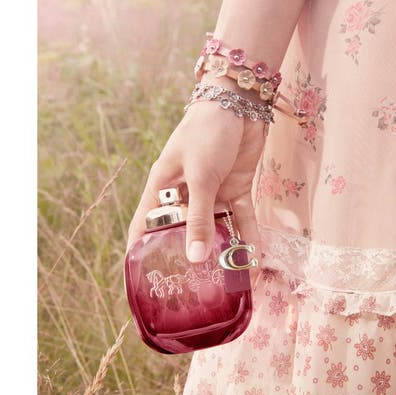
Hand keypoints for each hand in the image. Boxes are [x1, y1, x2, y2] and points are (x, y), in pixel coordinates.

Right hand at [126, 99, 266, 283]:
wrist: (240, 103)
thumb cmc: (206, 133)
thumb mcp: (200, 177)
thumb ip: (199, 218)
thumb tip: (194, 258)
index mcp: (162, 190)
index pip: (144, 227)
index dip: (141, 253)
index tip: (143, 281)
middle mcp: (185, 196)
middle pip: (182, 235)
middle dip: (189, 261)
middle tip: (193, 291)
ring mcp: (211, 195)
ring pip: (215, 231)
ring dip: (223, 254)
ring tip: (229, 284)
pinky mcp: (235, 191)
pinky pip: (241, 220)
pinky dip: (248, 238)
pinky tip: (255, 260)